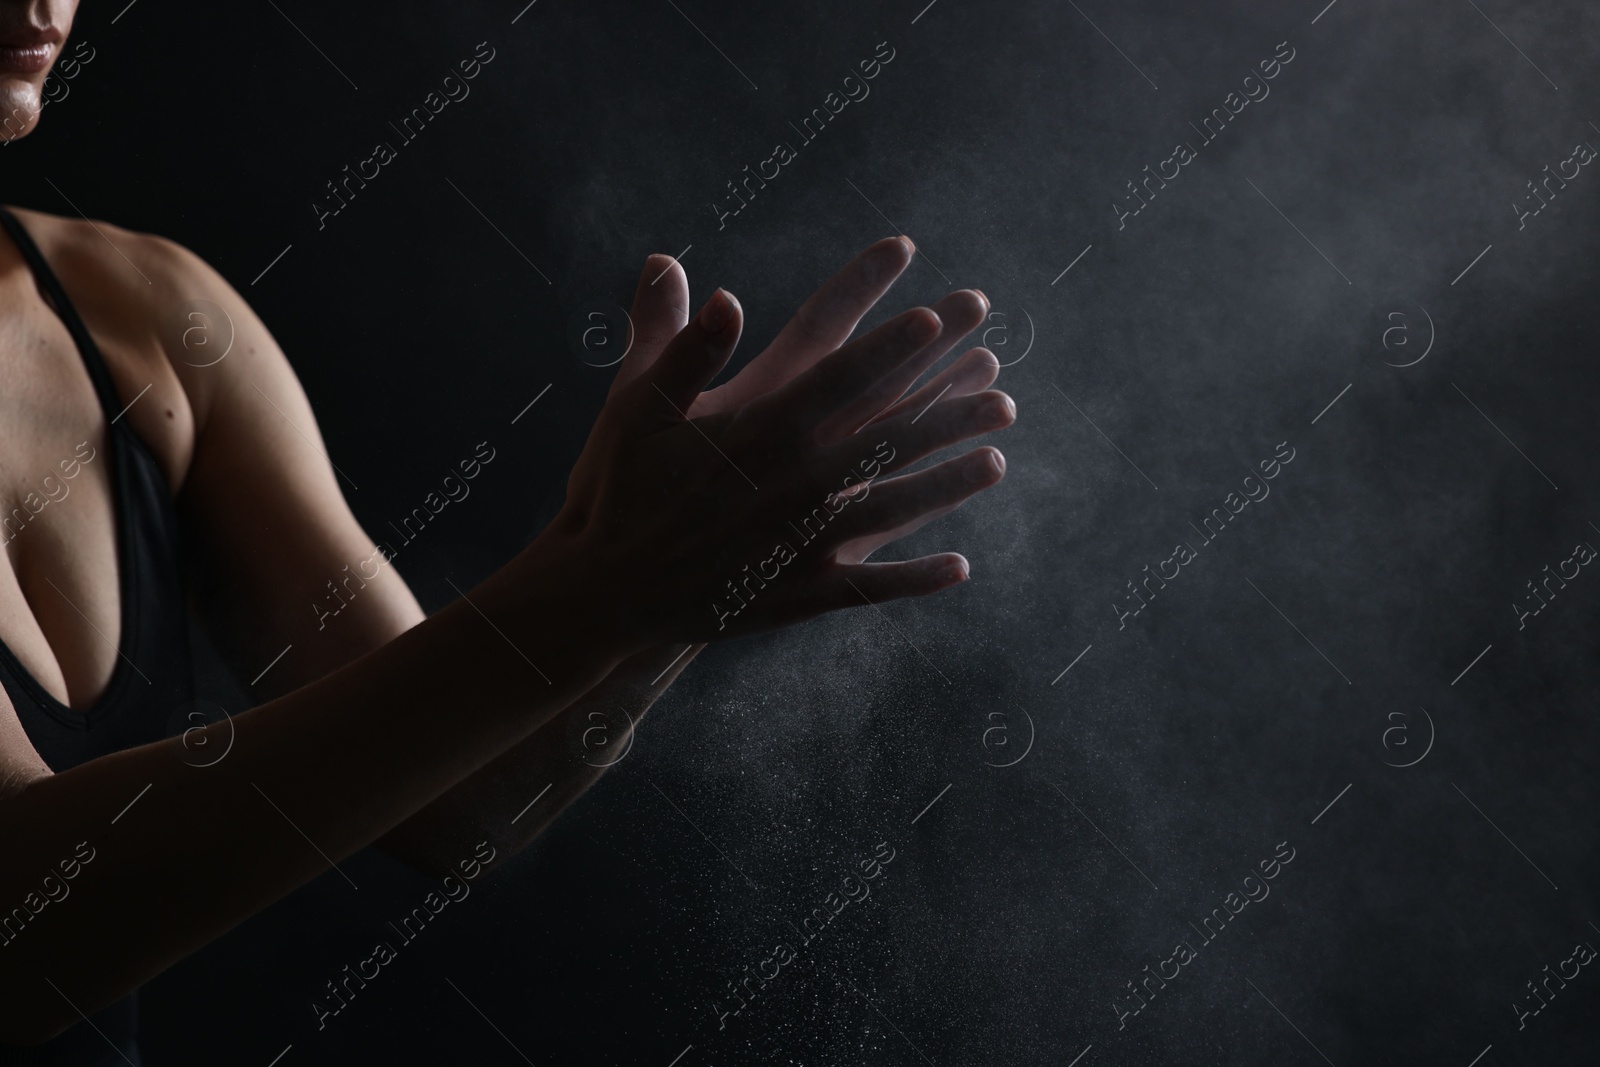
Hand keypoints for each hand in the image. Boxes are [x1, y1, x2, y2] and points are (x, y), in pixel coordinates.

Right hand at [536, 242, 1014, 650]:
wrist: (603, 592)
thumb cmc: (617, 490)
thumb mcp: (634, 408)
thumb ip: (676, 346)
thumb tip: (715, 289)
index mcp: (760, 430)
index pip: (840, 375)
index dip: (892, 344)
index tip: (938, 318)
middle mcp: (795, 483)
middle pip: (889, 437)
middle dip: (947, 406)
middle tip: (1002, 384)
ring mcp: (803, 543)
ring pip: (894, 508)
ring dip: (949, 484)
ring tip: (999, 460)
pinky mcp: (800, 595)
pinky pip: (870, 586)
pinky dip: (916, 578)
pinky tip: (961, 567)